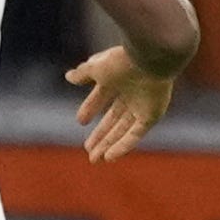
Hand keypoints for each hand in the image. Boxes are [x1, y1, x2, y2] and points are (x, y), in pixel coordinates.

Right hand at [65, 46, 176, 162]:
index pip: (101, 98)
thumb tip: (68, 76)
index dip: (90, 109)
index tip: (81, 121)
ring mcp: (142, 106)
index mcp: (117, 80)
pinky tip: (110, 157)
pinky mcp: (151, 116)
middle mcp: (130, 94)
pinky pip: (136, 134)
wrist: (150, 60)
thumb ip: (82, 73)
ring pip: (123, 130)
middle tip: (87, 149)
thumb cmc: (122, 61)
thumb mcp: (96, 67)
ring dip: (109, 144)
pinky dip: (123, 146)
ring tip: (95, 159)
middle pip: (113, 119)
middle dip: (100, 135)